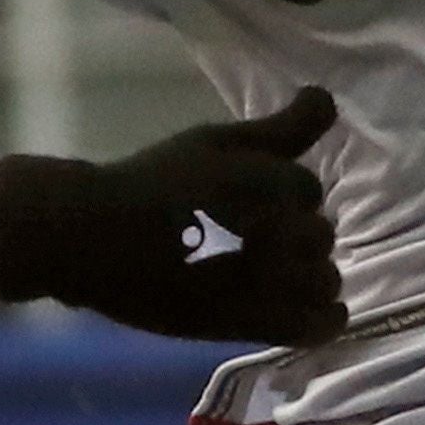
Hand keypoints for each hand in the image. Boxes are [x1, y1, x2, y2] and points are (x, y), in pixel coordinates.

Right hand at [0, 88, 341, 344]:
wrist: (97, 238)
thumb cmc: (151, 183)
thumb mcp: (216, 142)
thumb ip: (280, 128)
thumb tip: (327, 97)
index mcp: (274, 183)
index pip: (309, 191)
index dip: (286, 198)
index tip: (254, 205)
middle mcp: (280, 232)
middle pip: (319, 235)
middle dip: (297, 237)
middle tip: (255, 241)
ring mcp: (269, 282)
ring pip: (324, 280)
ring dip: (308, 277)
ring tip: (275, 278)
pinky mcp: (252, 322)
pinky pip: (313, 326)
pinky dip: (323, 320)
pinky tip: (315, 313)